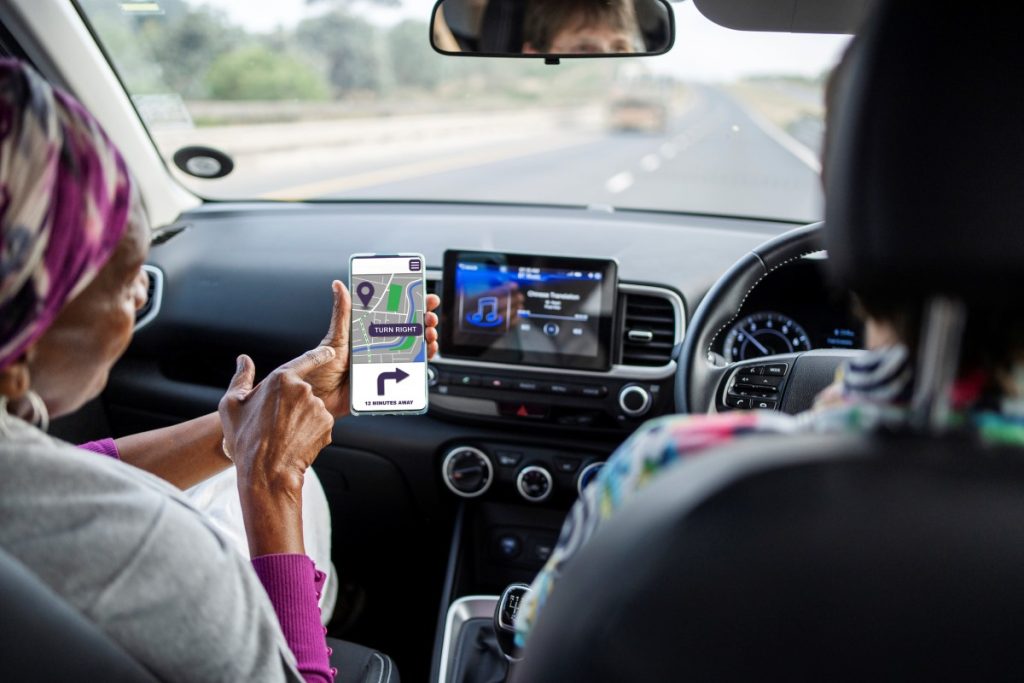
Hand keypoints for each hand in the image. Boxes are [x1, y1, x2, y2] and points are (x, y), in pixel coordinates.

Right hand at [218, 350, 335, 494]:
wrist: (265, 471)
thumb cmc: (245, 439)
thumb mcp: (231, 405)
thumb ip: (241, 378)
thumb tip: (243, 360)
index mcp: (281, 379)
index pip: (308, 360)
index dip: (320, 356)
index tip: (330, 353)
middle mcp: (304, 390)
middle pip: (303, 392)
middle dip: (293, 404)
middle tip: (276, 423)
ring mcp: (318, 408)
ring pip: (312, 409)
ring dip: (302, 418)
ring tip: (283, 434)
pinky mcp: (327, 425)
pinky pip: (320, 424)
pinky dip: (311, 431)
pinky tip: (295, 441)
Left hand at [303, 280, 439, 417]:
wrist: (320, 400)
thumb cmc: (321, 370)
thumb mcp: (334, 339)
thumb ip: (342, 314)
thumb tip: (338, 286)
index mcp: (366, 332)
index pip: (393, 313)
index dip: (411, 303)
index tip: (423, 295)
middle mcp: (378, 346)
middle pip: (408, 329)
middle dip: (423, 320)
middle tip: (429, 317)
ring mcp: (384, 362)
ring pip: (413, 348)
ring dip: (426, 339)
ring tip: (429, 334)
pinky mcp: (388, 380)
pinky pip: (410, 370)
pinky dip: (422, 361)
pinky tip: (427, 354)